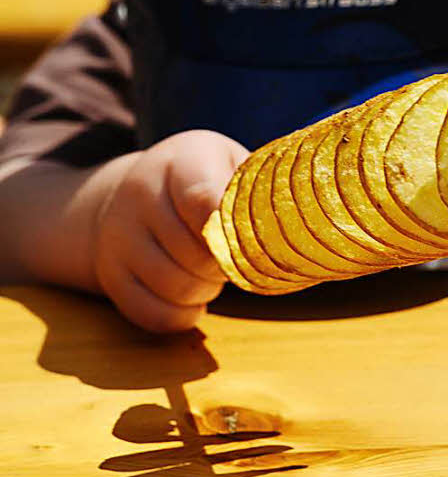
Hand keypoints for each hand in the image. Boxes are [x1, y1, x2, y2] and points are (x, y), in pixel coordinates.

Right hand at [92, 130, 248, 332]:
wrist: (128, 191)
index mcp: (181, 160)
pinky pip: (154, 315)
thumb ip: (258, 187)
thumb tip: (307, 221)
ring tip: (215, 272)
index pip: (204, 199)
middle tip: (236, 255)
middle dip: (228, 264)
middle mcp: (140, 194)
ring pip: (177, 288)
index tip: (251, 237)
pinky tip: (195, 299)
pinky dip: (184, 316)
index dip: (233, 230)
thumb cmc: (201, 176)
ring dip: (208, 291)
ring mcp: (119, 237)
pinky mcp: (110, 275)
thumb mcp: (228, 161)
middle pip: (198, 254)